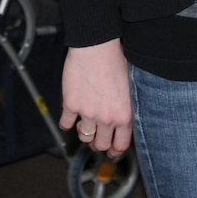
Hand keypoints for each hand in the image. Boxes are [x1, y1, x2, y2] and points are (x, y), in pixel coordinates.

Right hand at [60, 39, 133, 157]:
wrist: (97, 46)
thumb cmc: (116, 60)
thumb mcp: (130, 87)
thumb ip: (126, 106)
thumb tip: (123, 119)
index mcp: (124, 114)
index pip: (121, 144)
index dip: (115, 150)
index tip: (111, 151)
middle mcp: (106, 118)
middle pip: (100, 144)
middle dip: (98, 143)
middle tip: (96, 139)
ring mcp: (87, 113)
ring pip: (84, 136)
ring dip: (84, 133)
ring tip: (84, 125)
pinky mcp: (71, 105)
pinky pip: (66, 124)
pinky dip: (67, 123)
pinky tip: (70, 118)